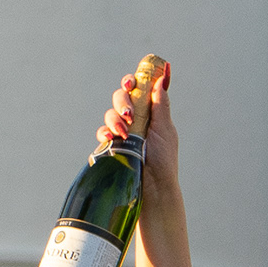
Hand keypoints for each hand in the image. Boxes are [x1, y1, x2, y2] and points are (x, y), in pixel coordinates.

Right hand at [102, 64, 179, 217]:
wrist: (154, 189)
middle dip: (122, 101)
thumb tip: (164, 76)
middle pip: (120, 98)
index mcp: (149, 113)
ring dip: (115, 118)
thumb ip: (161, 104)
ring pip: (110, 114)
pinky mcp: (111, 147)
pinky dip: (105, 132)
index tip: (131, 85)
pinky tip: (111, 137)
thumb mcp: (165, 130)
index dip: (131, 83)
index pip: (136, 90)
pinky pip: (102, 133)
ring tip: (125, 131)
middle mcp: (134, 120)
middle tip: (129, 112)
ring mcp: (121, 133)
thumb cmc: (164, 161)